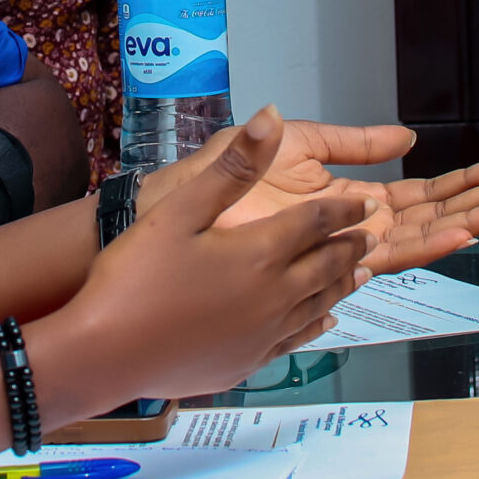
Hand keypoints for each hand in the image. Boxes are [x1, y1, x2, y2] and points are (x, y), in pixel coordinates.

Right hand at [58, 108, 378, 401]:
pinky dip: (318, 323)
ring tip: (363, 271)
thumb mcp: (181, 211)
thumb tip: (272, 116)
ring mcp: (264, 334)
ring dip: (344, 283)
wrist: (107, 355)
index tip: (365, 203)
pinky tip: (325, 321)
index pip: (316, 223)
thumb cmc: (134, 279)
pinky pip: (298, 338)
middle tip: (371, 233)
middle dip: (351, 245)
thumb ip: (232, 166)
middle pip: (326, 264)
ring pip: (320, 302)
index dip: (343, 210)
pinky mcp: (249, 361)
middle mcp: (274, 295)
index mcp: (260, 253)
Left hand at [141, 117, 478, 272]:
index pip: (424, 195)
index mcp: (352, 201)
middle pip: (437, 218)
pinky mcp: (329, 260)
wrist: (183, 206)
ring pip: (424, 238)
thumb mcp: (300, 142)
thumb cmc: (224, 178)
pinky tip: (464, 230)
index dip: (467, 182)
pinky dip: (430, 243)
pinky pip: (388, 255)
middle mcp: (357, 230)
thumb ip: (356, 141)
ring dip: (471, 220)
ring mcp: (346, 248)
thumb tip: (408, 136)